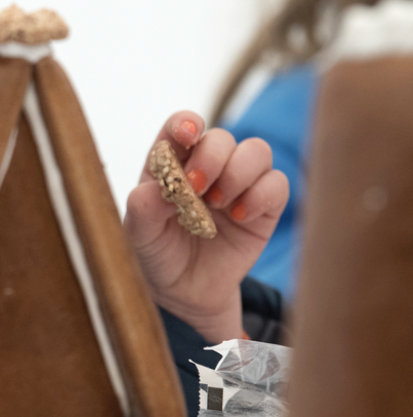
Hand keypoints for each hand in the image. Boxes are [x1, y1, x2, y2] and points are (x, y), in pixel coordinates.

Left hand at [124, 111, 288, 343]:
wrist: (185, 293)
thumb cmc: (157, 255)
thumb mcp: (139, 235)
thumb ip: (143, 209)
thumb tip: (157, 189)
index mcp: (170, 164)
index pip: (181, 127)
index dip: (186, 122)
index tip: (187, 134)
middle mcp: (206, 168)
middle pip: (221, 138)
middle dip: (211, 156)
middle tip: (196, 187)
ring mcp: (237, 185)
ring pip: (256, 151)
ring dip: (238, 172)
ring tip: (218, 203)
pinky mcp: (264, 208)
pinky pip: (278, 183)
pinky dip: (262, 194)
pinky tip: (240, 216)